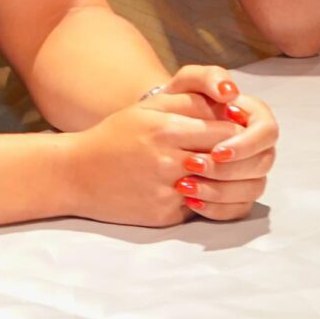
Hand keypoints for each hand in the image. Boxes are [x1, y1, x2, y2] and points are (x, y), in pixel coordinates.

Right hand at [62, 100, 240, 228]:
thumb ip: (190, 102)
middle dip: (237, 158)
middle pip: (224, 162)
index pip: (225, 133)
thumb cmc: (116, 134)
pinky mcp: (162, 216)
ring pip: (215, 187)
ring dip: (224, 180)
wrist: (76, 174)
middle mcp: (167, 162)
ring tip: (226, 171)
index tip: (243, 131)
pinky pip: (198, 207)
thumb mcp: (150, 107)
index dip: (238, 133)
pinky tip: (203, 190)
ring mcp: (165, 192)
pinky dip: (205, 199)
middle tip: (242, 154)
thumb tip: (229, 104)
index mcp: (166, 130)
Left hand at [144, 67, 279, 220]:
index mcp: (254, 117)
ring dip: (222, 191)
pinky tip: (191, 202)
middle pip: (263, 163)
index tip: (217, 150)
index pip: (268, 131)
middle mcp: (258, 146)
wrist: (158, 132)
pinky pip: (238, 210)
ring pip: (253, 189)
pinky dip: (216, 209)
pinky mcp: (237, 195)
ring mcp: (250, 173)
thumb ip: (209, 77)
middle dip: (230, 169)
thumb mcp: (186, 83)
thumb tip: (230, 92)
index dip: (246, 144)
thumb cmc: (176, 104)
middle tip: (195, 167)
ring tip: (186, 186)